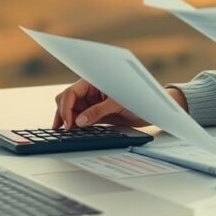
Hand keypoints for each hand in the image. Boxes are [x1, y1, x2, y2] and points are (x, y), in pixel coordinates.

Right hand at [52, 79, 187, 128]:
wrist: (152, 109)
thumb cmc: (139, 98)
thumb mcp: (117, 104)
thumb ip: (97, 111)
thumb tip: (80, 121)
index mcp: (94, 82)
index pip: (72, 92)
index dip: (66, 107)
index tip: (69, 123)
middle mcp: (91, 91)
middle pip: (67, 100)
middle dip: (63, 112)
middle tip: (64, 129)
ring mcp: (92, 102)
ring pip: (72, 110)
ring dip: (67, 119)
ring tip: (65, 133)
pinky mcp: (96, 114)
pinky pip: (81, 119)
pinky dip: (76, 126)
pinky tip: (74, 133)